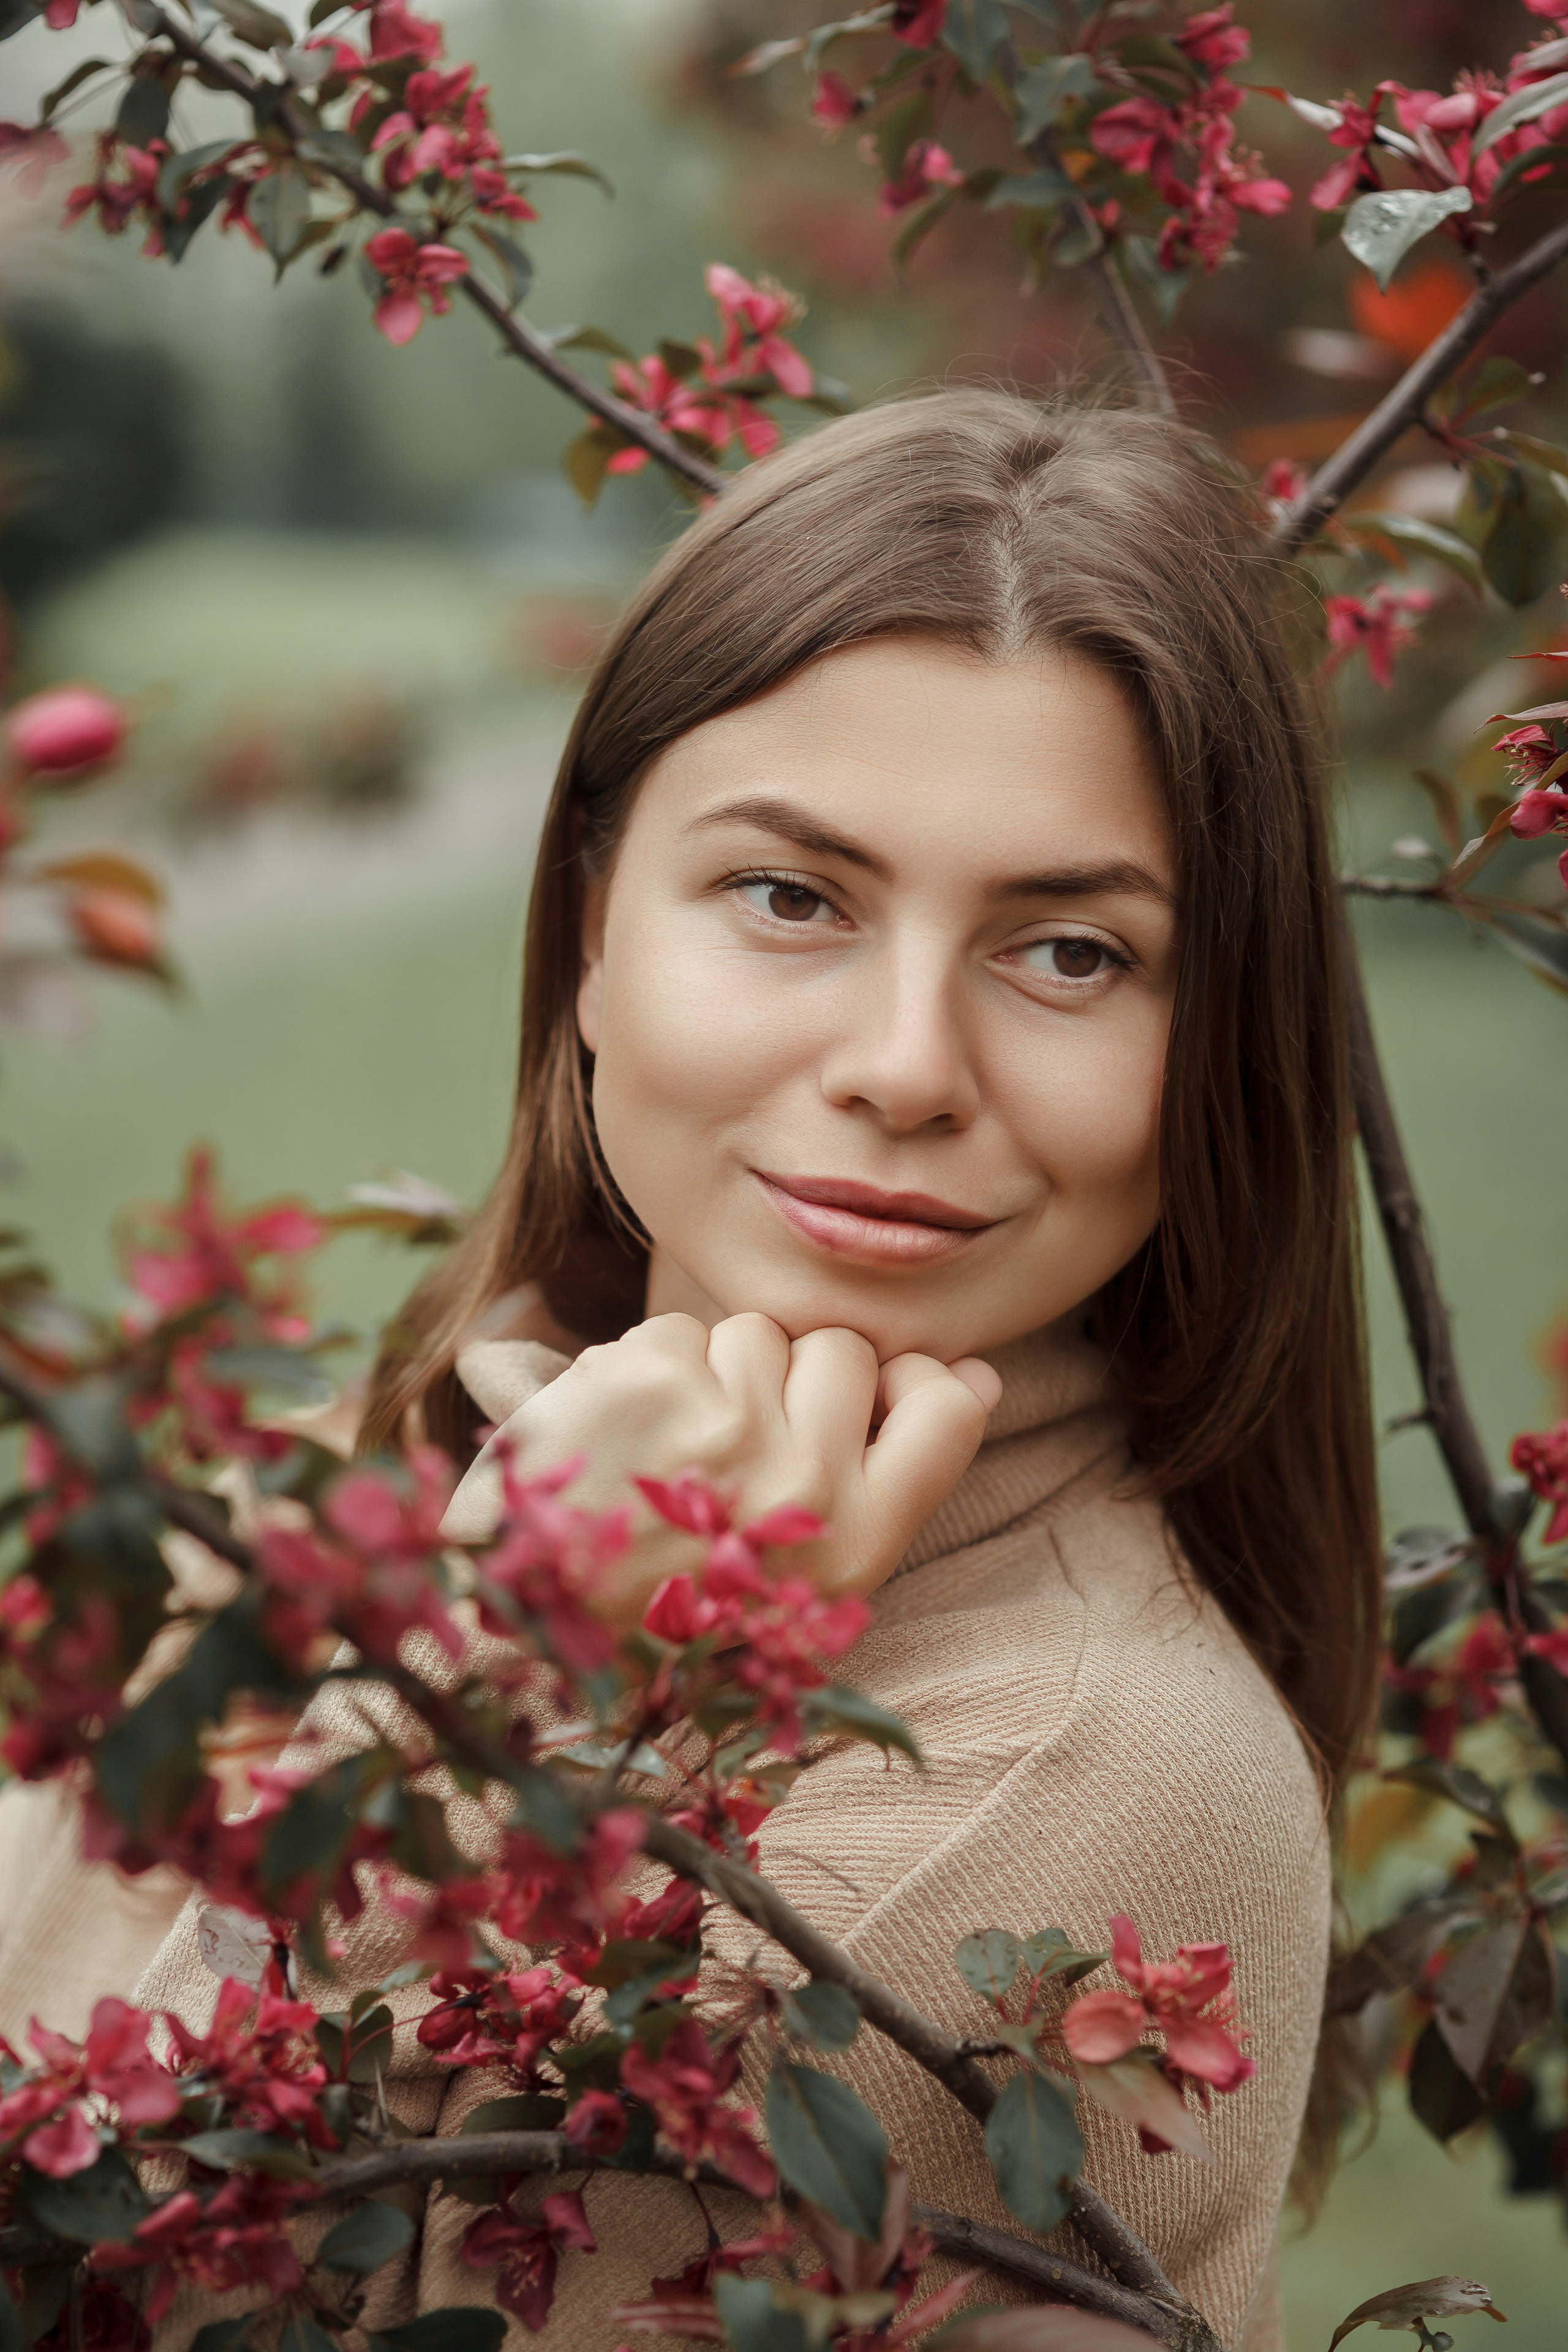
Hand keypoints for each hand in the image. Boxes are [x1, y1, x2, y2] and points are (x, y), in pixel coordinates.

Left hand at [442, 1312, 1001, 1630]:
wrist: (544, 1633)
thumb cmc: (688, 1603)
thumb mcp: (816, 1571)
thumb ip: (901, 1472)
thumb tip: (985, 1376)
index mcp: (860, 1540)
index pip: (945, 1406)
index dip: (910, 1384)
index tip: (863, 1407)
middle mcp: (806, 1485)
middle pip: (843, 1349)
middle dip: (790, 1380)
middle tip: (735, 1455)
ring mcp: (729, 1429)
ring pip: (757, 1331)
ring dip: (715, 1372)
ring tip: (674, 1451)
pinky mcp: (650, 1384)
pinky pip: (676, 1328)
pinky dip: (646, 1367)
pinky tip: (625, 1434)